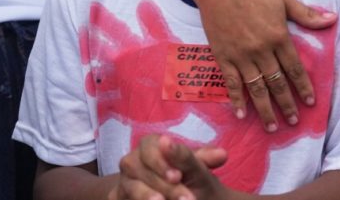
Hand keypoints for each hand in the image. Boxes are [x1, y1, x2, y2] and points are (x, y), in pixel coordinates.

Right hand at [112, 135, 227, 199]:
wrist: (182, 198)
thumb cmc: (189, 177)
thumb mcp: (197, 168)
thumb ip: (205, 160)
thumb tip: (222, 154)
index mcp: (150, 146)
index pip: (150, 147)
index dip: (162, 162)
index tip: (178, 176)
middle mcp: (132, 161)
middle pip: (140, 169)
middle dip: (163, 185)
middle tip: (185, 198)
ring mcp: (122, 182)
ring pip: (130, 188)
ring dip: (148, 196)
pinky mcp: (117, 197)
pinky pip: (120, 199)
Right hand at [196, 0, 336, 131]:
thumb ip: (307, 15)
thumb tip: (332, 20)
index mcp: (279, 36)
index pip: (295, 69)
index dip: (303, 87)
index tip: (310, 102)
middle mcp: (261, 50)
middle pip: (277, 83)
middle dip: (287, 105)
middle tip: (294, 122)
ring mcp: (240, 55)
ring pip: (256, 88)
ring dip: (265, 109)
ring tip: (272, 127)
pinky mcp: (222, 56)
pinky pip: (231, 83)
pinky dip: (237, 100)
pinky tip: (242, 113)